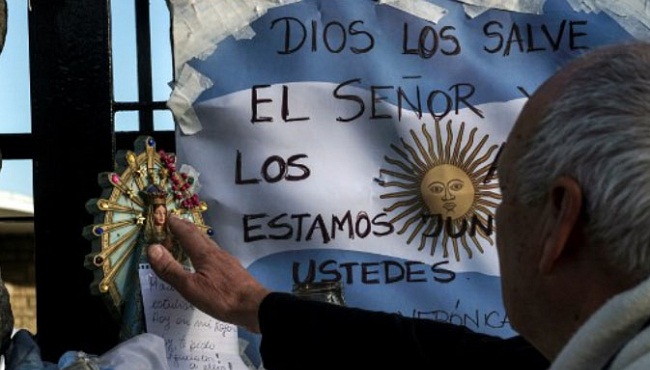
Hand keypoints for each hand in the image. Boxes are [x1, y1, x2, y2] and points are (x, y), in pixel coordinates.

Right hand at [147, 215, 269, 332]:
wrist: (254, 307)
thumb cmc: (221, 297)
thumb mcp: (190, 287)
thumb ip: (171, 269)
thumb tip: (152, 247)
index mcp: (204, 254)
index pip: (187, 233)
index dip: (175, 224)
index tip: (164, 216)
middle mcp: (216, 252)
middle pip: (199, 235)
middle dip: (185, 228)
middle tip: (174, 223)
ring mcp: (227, 261)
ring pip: (208, 244)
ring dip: (196, 238)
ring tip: (187, 239)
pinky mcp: (233, 270)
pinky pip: (215, 254)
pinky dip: (205, 250)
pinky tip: (206, 260)